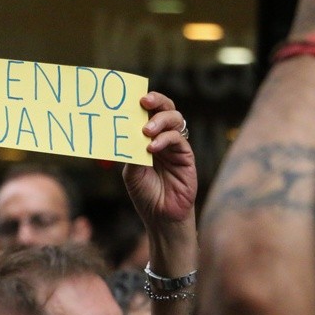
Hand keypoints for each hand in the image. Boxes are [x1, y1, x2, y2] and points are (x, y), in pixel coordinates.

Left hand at [122, 91, 196, 228]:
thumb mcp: (131, 171)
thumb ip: (131, 151)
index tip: (134, 98)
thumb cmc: (145, 194)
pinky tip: (152, 147)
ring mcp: (176, 146)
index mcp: (147, 138)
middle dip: (157, 101)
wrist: (160, 216)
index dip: (145, 103)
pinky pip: (179, 139)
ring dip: (160, 120)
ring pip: (175, 119)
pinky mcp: (187, 156)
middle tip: (144, 101)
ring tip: (146, 130)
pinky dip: (165, 139)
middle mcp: (163, 138)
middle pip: (166, 109)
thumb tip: (127, 130)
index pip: (149, 113)